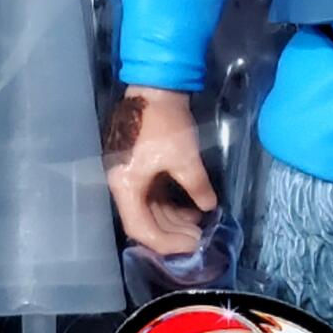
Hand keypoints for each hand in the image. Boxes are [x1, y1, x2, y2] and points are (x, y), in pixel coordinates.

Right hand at [105, 86, 217, 254]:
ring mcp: (130, 176)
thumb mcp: (185, 157)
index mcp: (125, 185)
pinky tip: (191, 208)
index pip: (141, 228)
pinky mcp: (139, 167)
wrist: (154, 87)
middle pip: (144, 222)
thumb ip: (197, 186)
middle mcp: (122, 185)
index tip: (191, 245)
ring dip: (172, 220)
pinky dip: (170, 204)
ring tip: (199, 224)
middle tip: (200, 238)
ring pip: (149, 209)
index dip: (166, 242)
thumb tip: (210, 206)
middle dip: (172, 233)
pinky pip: (153, 195)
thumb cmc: (164, 123)